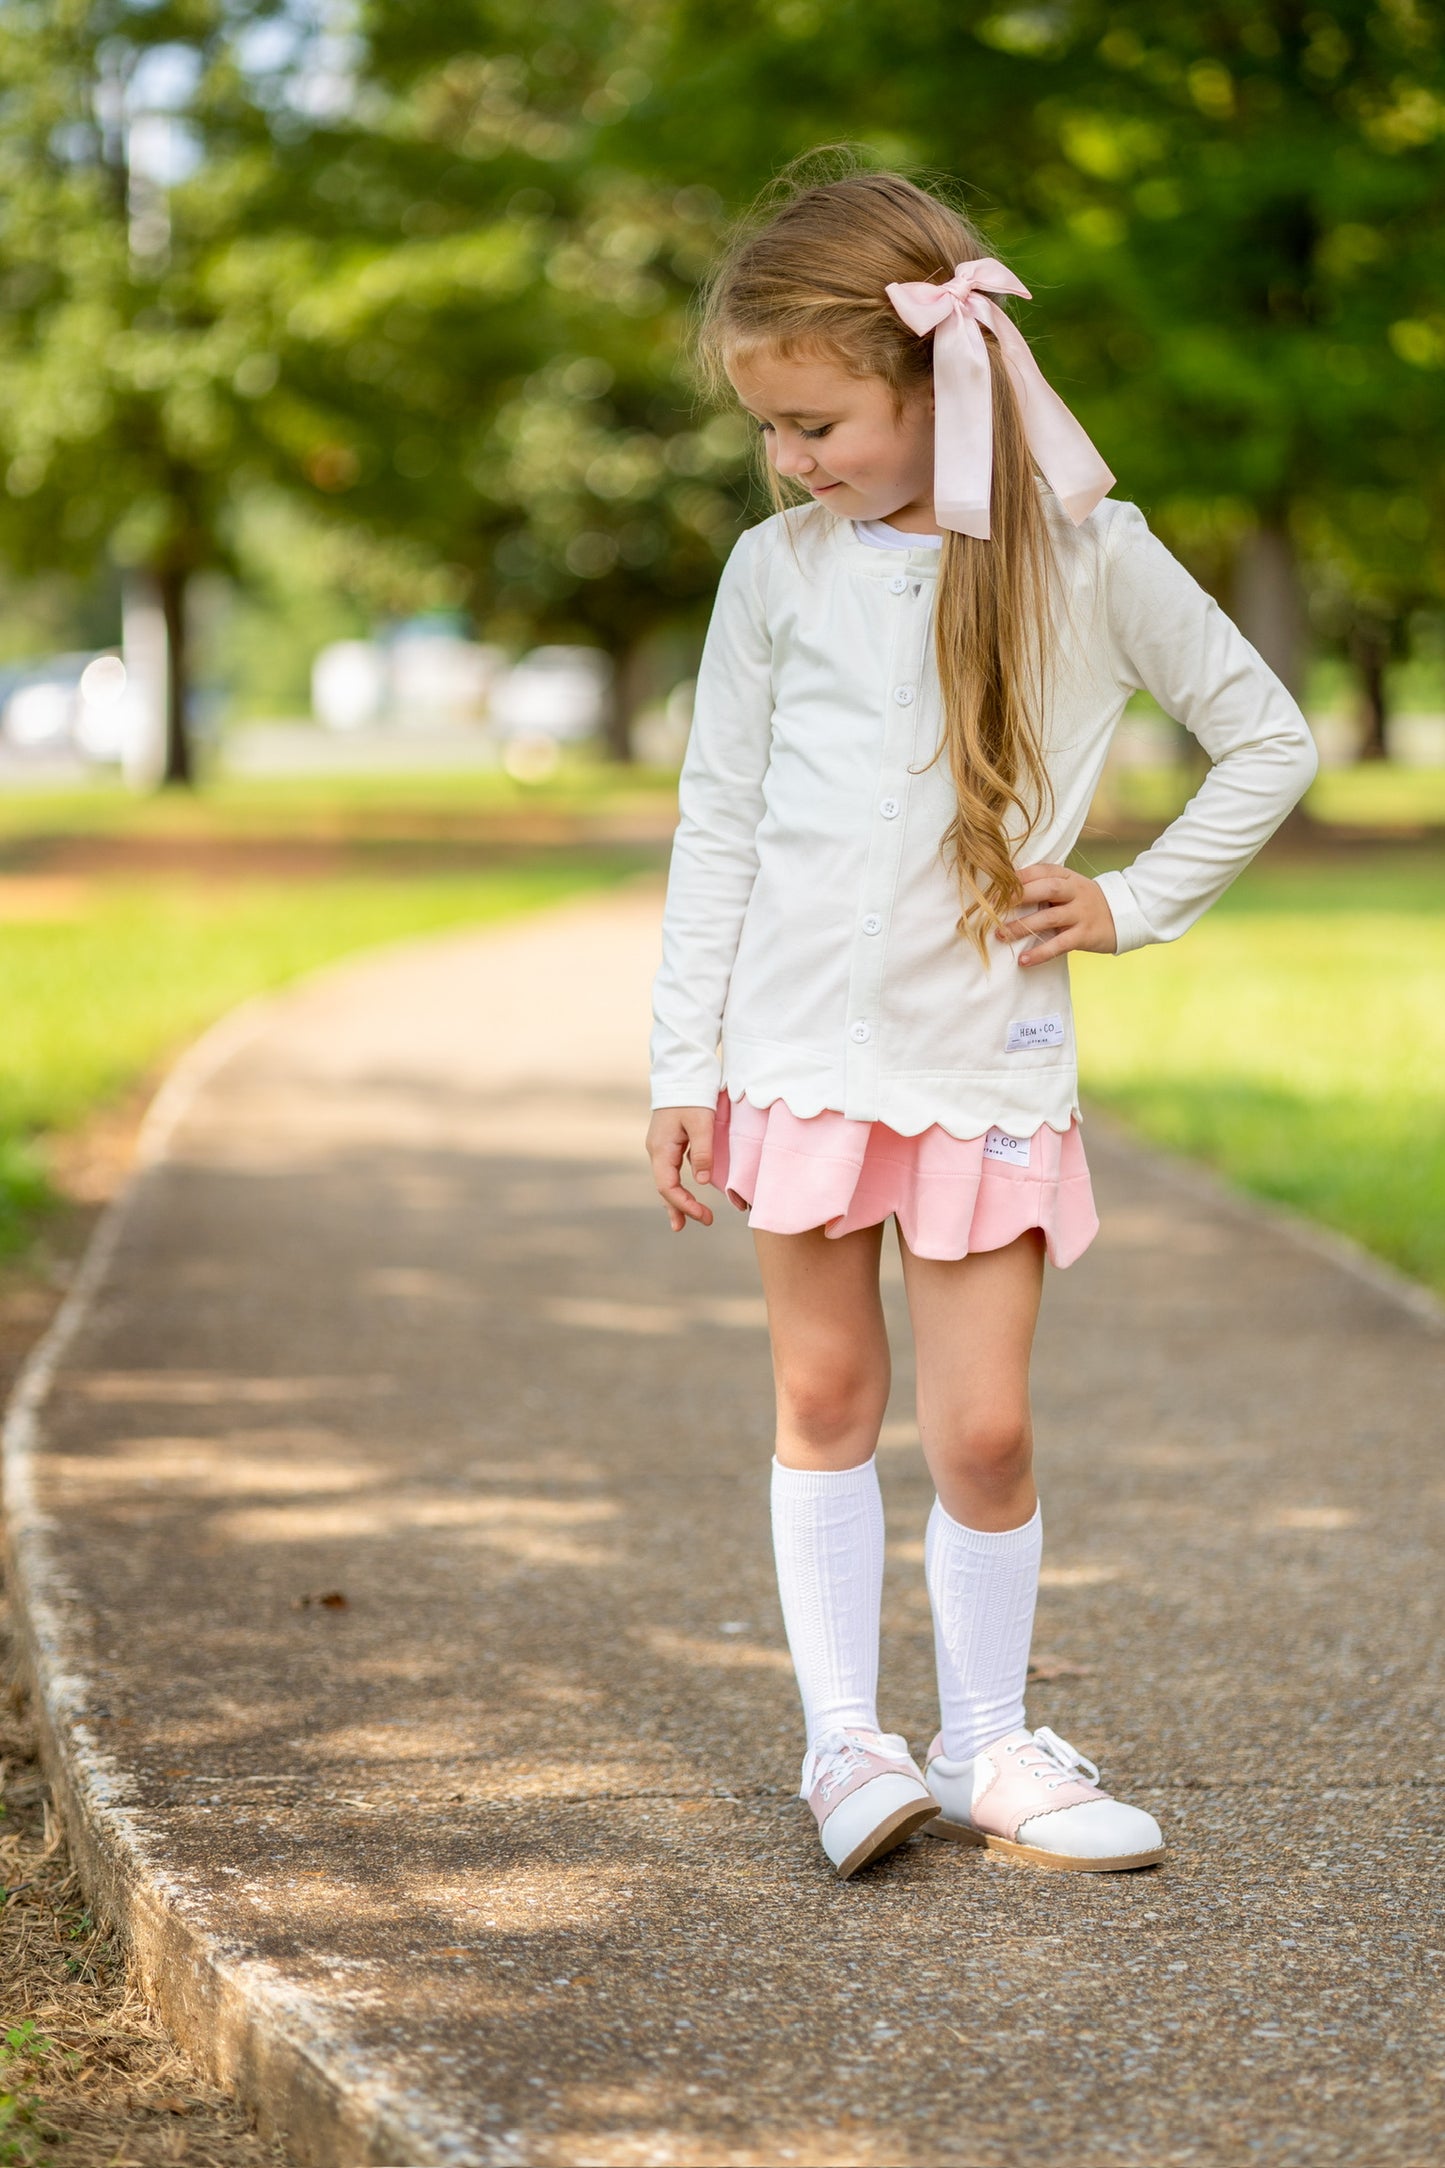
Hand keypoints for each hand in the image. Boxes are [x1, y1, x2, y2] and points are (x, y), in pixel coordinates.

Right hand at [646, 1106, 715, 1231]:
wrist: (681, 1072)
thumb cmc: (692, 1096)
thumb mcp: (701, 1123)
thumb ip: (702, 1153)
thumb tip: (702, 1182)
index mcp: (661, 1149)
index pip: (668, 1187)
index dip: (684, 1204)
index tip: (704, 1216)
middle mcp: (656, 1150)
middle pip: (664, 1187)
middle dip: (678, 1208)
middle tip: (694, 1225)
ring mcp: (660, 1146)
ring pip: (666, 1179)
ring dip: (676, 1200)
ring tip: (683, 1221)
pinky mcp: (668, 1141)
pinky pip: (671, 1170)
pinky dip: (678, 1185)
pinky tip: (688, 1192)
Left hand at [995, 863, 1117, 963]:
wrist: (1124, 916)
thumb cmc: (1085, 902)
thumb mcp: (1069, 887)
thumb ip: (1044, 885)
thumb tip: (1005, 888)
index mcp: (1068, 877)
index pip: (1041, 870)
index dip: (1018, 877)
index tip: (994, 885)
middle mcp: (1075, 892)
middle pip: (1046, 888)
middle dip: (1019, 896)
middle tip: (992, 907)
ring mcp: (1081, 913)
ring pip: (1049, 918)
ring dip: (1023, 927)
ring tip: (1001, 934)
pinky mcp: (1085, 935)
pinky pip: (1060, 944)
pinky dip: (1040, 953)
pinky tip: (1024, 960)